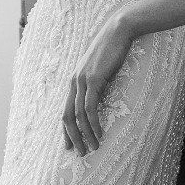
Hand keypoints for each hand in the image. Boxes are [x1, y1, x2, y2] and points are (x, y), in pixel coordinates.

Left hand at [63, 14, 134, 154]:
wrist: (119, 31)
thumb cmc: (113, 49)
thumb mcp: (102, 69)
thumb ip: (97, 83)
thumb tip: (100, 97)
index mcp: (74, 81)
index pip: (65, 110)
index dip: (66, 130)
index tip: (69, 145)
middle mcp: (74, 82)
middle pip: (67, 116)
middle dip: (72, 137)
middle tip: (79, 153)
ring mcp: (82, 81)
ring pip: (78, 115)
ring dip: (85, 134)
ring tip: (93, 148)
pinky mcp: (94, 80)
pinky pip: (90, 107)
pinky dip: (93, 123)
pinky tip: (99, 133)